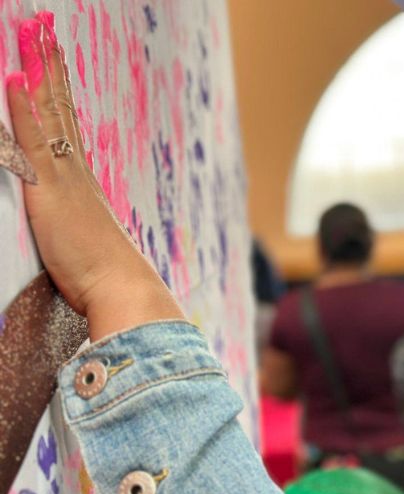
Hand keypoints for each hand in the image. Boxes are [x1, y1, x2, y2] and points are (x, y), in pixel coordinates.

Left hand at [6, 14, 183, 339]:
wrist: (122, 288)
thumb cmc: (106, 276)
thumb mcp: (86, 242)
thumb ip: (79, 221)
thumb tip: (81, 215)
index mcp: (82, 183)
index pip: (66, 126)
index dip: (57, 92)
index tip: (51, 61)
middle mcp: (75, 171)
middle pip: (60, 108)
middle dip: (51, 68)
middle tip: (44, 31)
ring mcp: (65, 177)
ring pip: (50, 113)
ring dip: (41, 73)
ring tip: (35, 37)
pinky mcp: (51, 189)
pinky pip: (35, 139)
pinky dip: (25, 107)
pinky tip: (16, 78)